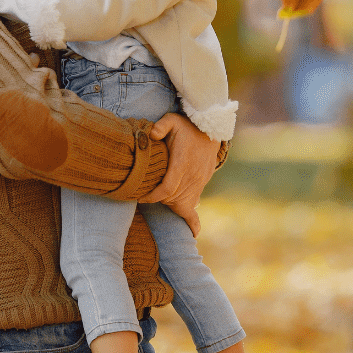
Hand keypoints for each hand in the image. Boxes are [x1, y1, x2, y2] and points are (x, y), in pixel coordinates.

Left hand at [141, 113, 217, 235]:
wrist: (210, 129)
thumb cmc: (186, 126)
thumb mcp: (172, 120)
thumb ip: (161, 126)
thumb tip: (152, 134)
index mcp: (182, 164)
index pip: (167, 188)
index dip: (153, 196)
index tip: (142, 197)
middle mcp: (192, 176)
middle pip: (172, 198)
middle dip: (158, 200)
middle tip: (145, 195)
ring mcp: (199, 182)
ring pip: (183, 203)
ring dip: (170, 204)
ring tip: (158, 199)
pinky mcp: (202, 183)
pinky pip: (195, 204)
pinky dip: (192, 219)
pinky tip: (194, 233)